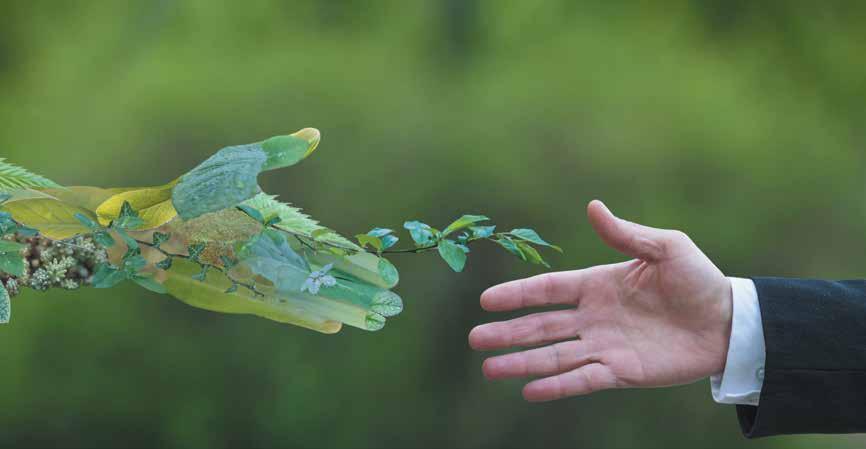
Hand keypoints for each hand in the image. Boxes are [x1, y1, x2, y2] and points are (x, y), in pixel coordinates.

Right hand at [469, 200, 732, 401]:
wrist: (729, 321)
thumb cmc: (698, 279)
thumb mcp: (665, 247)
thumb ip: (626, 234)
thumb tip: (592, 206)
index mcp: (598, 285)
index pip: (548, 290)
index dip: (517, 294)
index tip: (486, 300)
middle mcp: (594, 317)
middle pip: (541, 326)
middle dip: (508, 333)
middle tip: (475, 339)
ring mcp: (605, 346)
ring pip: (554, 355)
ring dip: (522, 363)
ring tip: (490, 369)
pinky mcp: (622, 372)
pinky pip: (583, 379)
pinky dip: (557, 386)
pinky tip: (530, 391)